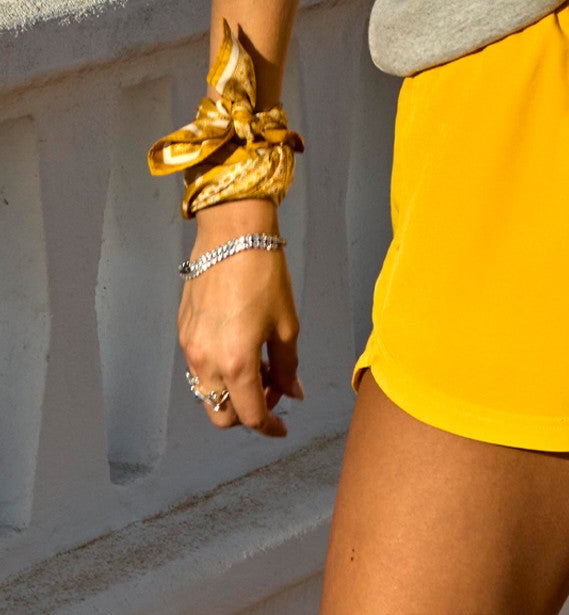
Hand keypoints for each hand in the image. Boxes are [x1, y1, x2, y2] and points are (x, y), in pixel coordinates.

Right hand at [179, 197, 303, 437]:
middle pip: (220, 414)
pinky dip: (218, 370)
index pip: (250, 415)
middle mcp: (206, 362)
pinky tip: (239, 346)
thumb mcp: (286, 323)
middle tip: (271, 391)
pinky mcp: (182, 332)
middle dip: (246, 414)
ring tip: (259, 365)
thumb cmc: (264, 275)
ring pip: (207, 392)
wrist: (231, 235)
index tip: (282, 427)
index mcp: (236, 363)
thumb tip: (292, 393)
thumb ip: (288, 366)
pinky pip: (198, 367)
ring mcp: (189, 347)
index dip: (269, 427)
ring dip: (231, 392)